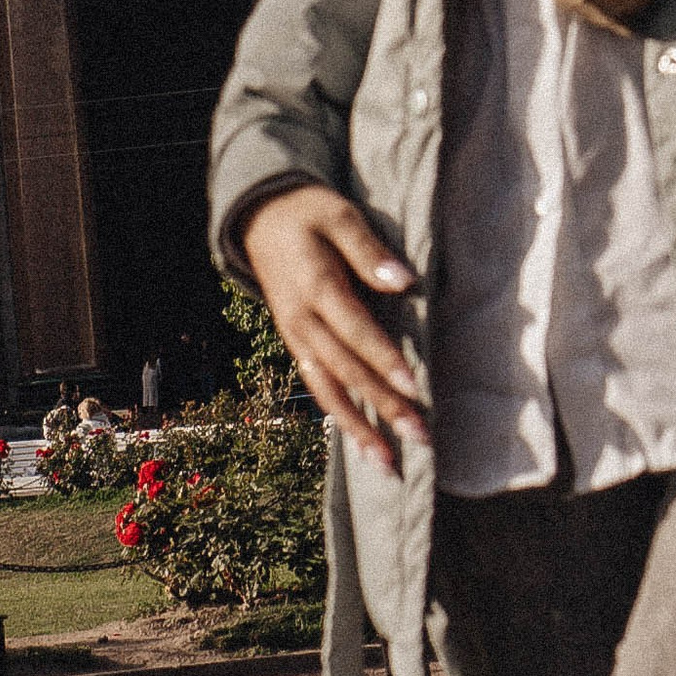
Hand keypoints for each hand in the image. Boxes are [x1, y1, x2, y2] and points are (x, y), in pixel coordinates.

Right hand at [241, 185, 425, 469]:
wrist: (257, 217)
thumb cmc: (307, 212)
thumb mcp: (338, 214)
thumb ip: (369, 251)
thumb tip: (405, 282)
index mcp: (315, 285)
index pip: (355, 330)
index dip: (384, 360)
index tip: (415, 389)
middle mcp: (302, 320)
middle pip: (345, 370)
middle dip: (382, 407)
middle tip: (418, 437)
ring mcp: (295, 335)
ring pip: (327, 390)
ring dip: (359, 428)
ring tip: (387, 463)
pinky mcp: (295, 343)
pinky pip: (316, 386)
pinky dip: (338, 416)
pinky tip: (360, 440)